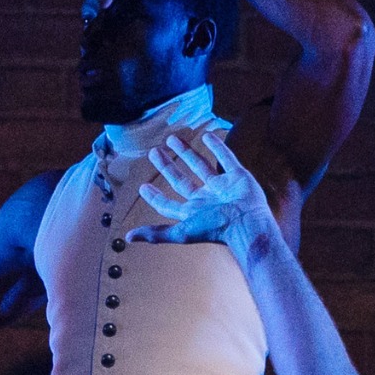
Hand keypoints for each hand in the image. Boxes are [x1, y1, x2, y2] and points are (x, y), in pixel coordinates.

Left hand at [130, 132, 273, 249]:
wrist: (247, 223)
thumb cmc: (215, 229)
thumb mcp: (181, 231)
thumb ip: (156, 233)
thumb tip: (127, 238)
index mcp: (192, 212)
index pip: (168, 205)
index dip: (155, 197)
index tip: (142, 187)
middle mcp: (205, 199)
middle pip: (181, 181)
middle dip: (167, 167)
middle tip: (154, 152)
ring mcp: (222, 187)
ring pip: (200, 166)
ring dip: (186, 153)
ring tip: (173, 139)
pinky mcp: (238, 177)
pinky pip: (226, 158)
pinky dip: (218, 147)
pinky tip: (207, 136)